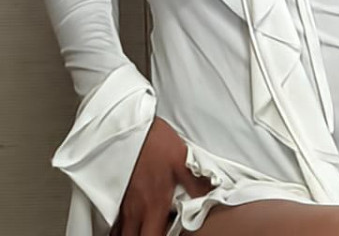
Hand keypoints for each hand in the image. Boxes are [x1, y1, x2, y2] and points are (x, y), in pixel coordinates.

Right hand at [110, 116, 212, 235]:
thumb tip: (212, 195)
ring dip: (131, 235)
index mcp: (154, 205)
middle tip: (155, 231)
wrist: (129, 127)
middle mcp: (136, 210)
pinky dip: (120, 228)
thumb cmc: (155, 142)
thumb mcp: (182, 160)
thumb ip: (197, 183)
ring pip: (122, 234)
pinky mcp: (115, 196)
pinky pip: (113, 223)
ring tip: (143, 229)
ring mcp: (123, 205)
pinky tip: (130, 223)